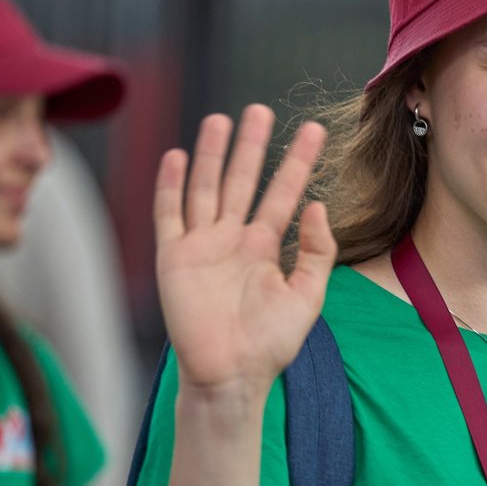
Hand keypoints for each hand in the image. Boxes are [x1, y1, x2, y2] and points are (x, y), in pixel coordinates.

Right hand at [155, 106, 334, 396]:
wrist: (231, 376)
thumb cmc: (270, 343)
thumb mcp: (307, 296)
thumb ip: (316, 251)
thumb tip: (317, 205)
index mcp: (265, 247)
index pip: (284, 193)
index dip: (297, 162)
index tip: (313, 130)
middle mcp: (232, 240)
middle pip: (241, 181)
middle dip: (250, 146)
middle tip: (259, 109)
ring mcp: (201, 246)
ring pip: (206, 189)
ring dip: (212, 155)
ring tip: (221, 119)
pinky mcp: (173, 258)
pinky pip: (170, 215)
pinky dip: (172, 185)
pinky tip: (178, 155)